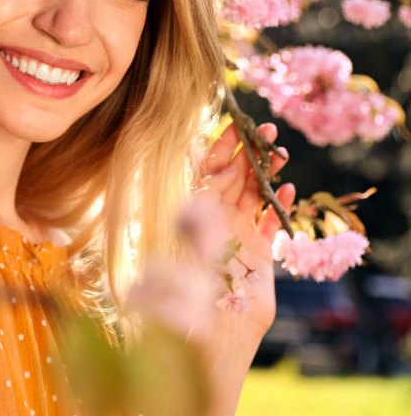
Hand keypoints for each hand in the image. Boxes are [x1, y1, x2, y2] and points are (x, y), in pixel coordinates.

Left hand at [196, 121, 295, 337]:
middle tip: (269, 130)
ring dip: (266, 173)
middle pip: (231, 178)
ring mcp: (235, 237)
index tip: (236, 127)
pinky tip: (290, 191)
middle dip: (248, 152)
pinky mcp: (256, 256)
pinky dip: (279, 206)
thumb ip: (197, 237)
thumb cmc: (182, 309)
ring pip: (252, 195)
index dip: (219, 149)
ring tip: (282, 153)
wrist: (207, 346)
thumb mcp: (187, 266)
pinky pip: (269, 223)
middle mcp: (211, 223)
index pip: (203, 173)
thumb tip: (198, 202)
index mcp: (189, 217)